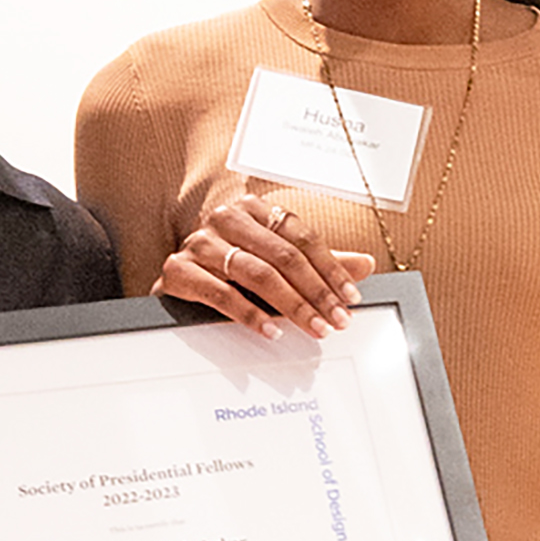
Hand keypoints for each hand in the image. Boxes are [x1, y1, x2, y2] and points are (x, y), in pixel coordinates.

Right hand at [155, 192, 376, 339]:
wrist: (174, 279)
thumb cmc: (229, 268)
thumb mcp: (275, 261)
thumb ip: (317, 263)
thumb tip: (365, 265)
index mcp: (253, 209)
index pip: (300, 236)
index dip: (330, 267)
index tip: (351, 297)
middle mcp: (225, 219)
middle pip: (282, 256)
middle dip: (316, 292)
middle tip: (338, 320)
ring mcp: (200, 243)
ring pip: (256, 274)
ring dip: (291, 306)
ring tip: (314, 328)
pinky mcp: (178, 270)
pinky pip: (221, 294)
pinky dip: (250, 314)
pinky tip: (271, 330)